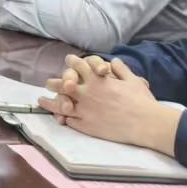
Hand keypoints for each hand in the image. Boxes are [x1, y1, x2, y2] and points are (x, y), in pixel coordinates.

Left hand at [38, 56, 178, 152]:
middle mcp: (87, 93)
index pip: (79, 66)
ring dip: (51, 102)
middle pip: (63, 85)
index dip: (72, 62)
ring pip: (61, 104)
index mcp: (97, 80)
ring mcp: (85, 110)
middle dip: (55, 82)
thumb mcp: (132, 80)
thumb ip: (120, 69)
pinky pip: (71, 120)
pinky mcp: (87, 126)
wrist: (145, 124)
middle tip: (48, 83)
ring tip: (41, 101)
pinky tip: (60, 118)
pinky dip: (64, 118)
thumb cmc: (142, 101)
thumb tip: (113, 61)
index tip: (68, 61)